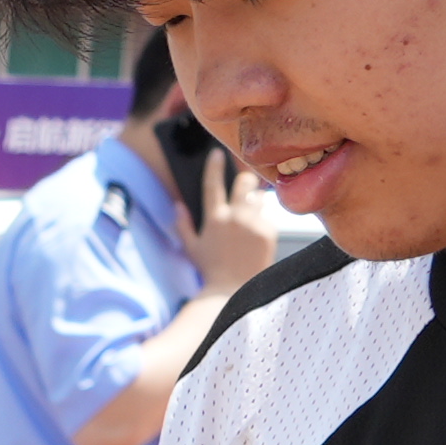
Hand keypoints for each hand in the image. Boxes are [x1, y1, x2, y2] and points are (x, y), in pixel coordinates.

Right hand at [190, 148, 286, 294]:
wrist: (232, 290)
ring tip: (248, 218)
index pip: (212, 184)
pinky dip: (263, 222)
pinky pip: (268, 217)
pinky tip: (256, 237)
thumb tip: (177, 206)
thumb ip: (183, 225)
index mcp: (214, 219)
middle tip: (245, 184)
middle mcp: (235, 217)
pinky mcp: (269, 231)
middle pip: (244, 182)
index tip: (217, 154)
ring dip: (254, 202)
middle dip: (245, 179)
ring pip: (259, 197)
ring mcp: (254, 223)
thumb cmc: (210, 271)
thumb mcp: (191, 249)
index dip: (214, 166)